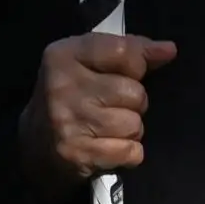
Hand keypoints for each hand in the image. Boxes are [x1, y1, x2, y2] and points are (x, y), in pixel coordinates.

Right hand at [17, 33, 176, 200]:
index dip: (138, 65)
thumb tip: (168, 50)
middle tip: (112, 105)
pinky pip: (131, 151)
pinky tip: (109, 146)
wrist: (36, 143)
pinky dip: (128, 152)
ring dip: (130, 129)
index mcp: (64, 54)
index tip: (131, 72)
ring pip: (134, 124)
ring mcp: (68, 121)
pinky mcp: (78, 153)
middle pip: (134, 92)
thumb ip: (128, 51)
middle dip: (133, 102)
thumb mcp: (88, 62)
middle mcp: (63, 85)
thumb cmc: (71, 94)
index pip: (124, 51)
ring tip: (108, 127)